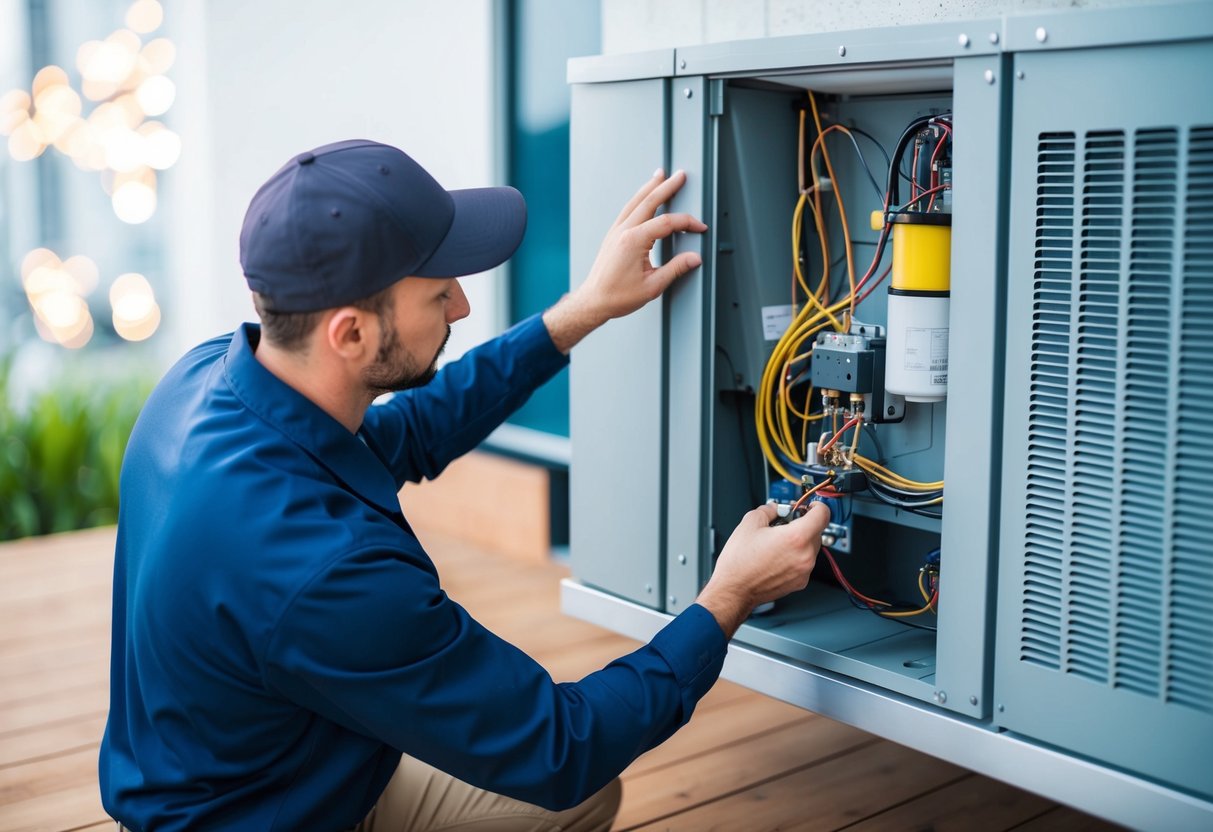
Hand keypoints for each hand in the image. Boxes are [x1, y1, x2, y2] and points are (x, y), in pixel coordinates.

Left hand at [543, 169, 707, 352]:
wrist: (593, 301)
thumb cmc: (618, 296)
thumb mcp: (653, 286)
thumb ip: (675, 269)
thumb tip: (694, 258)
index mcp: (634, 241)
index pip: (666, 222)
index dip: (686, 223)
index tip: (700, 227)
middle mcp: (623, 231)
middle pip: (649, 201)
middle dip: (666, 186)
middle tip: (680, 175)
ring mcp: (616, 231)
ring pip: (635, 202)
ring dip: (650, 187)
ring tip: (660, 175)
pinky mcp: (612, 236)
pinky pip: (627, 210)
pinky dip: (638, 199)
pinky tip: (643, 197)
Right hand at [695, 502, 830, 638]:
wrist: (734, 590)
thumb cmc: (740, 562)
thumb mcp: (750, 523)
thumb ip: (769, 509)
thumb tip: (776, 508)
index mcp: (796, 537)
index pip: (822, 515)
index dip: (817, 506)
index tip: (811, 506)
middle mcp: (805, 556)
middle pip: (817, 531)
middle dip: (802, 524)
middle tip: (783, 524)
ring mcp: (804, 571)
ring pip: (811, 547)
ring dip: (799, 541)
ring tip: (776, 542)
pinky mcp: (800, 582)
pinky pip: (804, 562)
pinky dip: (795, 556)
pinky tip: (776, 556)